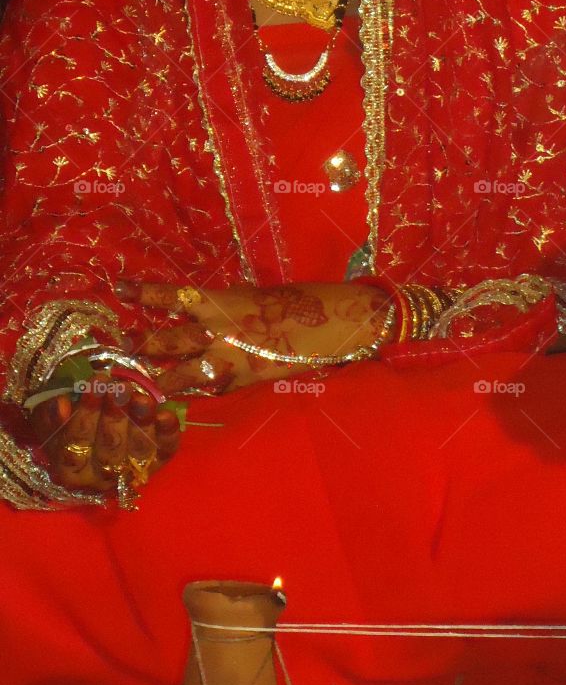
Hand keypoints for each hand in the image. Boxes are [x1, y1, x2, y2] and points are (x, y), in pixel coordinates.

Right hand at [29, 378, 179, 495]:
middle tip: (119, 388)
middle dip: (114, 416)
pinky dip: (167, 432)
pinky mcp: (157, 462)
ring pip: (138, 451)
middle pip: (109, 450)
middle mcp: (101, 478)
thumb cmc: (69, 422)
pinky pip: (165, 450)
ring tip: (141, 398)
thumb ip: (51, 415)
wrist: (96, 424)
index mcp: (69, 470)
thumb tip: (61, 404)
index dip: (84, 415)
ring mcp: (131, 471)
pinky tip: (165, 413)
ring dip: (141, 423)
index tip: (93, 384)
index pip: (76, 446)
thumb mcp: (51, 419)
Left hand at [117, 278, 390, 393]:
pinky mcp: (240, 381)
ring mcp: (226, 360)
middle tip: (126, 345)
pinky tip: (187, 394)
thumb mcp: (254, 295)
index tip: (120, 289)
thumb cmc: (295, 302)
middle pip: (166, 341)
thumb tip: (203, 307)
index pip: (171, 296)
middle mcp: (216, 332)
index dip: (144, 294)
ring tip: (144, 379)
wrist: (327, 325)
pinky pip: (208, 387)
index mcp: (219, 302)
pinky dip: (196, 389)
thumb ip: (226, 303)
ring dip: (160, 376)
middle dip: (143, 345)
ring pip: (180, 373)